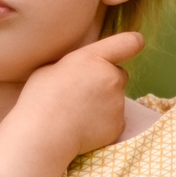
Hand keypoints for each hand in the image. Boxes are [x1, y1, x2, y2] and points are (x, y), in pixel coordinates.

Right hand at [0, 31, 144, 176]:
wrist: (44, 133)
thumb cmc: (40, 98)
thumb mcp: (51, 68)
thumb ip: (73, 65)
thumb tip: (78, 71)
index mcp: (93, 58)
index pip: (128, 42)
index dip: (132, 43)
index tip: (135, 44)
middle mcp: (111, 77)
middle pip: (119, 75)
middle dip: (107, 81)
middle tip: (84, 93)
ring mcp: (118, 103)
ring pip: (116, 100)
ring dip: (103, 104)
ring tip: (78, 113)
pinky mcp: (119, 125)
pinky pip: (115, 120)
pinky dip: (103, 123)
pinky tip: (83, 127)